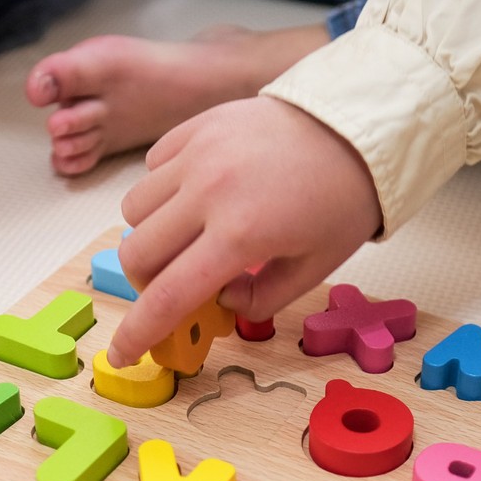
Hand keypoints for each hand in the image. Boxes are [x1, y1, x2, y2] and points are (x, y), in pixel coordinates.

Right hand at [106, 96, 382, 367]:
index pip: (167, 297)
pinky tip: (198, 193)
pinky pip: (151, 167)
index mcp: (241, 235)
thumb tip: (219, 299)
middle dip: (146, 281)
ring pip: (134, 209)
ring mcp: (198, 154)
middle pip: (135, 254)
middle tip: (176, 282)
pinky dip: (163, 189)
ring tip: (189, 233)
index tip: (122, 354)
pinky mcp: (197, 126)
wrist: (358, 126)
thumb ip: (261, 299)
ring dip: (151, 233)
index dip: (138, 333)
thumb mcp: (314, 268)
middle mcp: (208, 192)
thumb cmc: (342, 201)